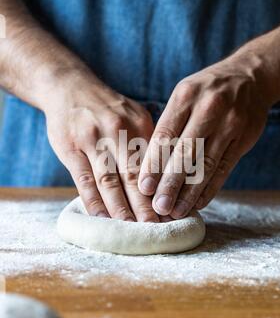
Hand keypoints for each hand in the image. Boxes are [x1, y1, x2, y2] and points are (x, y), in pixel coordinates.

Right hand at [45, 69, 158, 221]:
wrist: (69, 88)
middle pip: (133, 176)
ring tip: (131, 230)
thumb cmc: (108, 108)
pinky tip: (102, 218)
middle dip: (145, 205)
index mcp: (138, 124)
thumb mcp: (134, 115)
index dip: (163, 190)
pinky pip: (84, 181)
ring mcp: (91, 140)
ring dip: (120, 209)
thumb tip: (168, 175)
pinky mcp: (70, 149)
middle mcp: (117, 131)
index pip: (154, 163)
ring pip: (109, 181)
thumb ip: (150, 142)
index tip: (172, 212)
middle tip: (155, 228)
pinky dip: (93, 202)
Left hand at [138, 49, 271, 217]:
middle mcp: (208, 109)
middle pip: (185, 153)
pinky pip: (224, 168)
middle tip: (159, 207)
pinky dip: (210, 188)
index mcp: (185, 96)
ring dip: (190, 192)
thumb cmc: (207, 91)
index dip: (153, 164)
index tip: (143, 188)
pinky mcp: (244, 139)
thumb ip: (168, 125)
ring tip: (176, 211)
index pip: (165, 135)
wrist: (251, 76)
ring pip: (205, 165)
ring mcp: (229, 124)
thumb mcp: (184, 95)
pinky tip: (198, 203)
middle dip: (170, 184)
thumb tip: (148, 165)